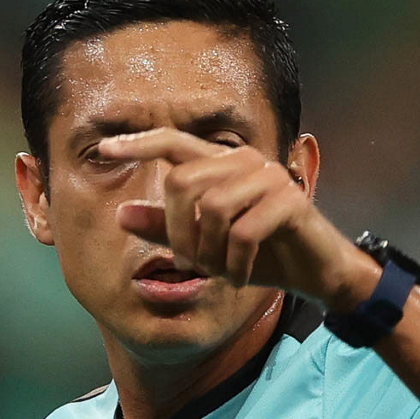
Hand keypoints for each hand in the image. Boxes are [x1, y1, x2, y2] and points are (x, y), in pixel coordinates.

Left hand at [98, 128, 375, 306]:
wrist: (316, 273)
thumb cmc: (261, 255)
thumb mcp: (205, 247)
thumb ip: (165, 230)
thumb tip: (120, 214)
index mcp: (222, 164)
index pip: (173, 142)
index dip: (138, 144)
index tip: (104, 149)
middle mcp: (244, 161)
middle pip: (182, 182)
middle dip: (177, 231)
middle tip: (189, 265)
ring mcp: (268, 177)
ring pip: (211, 209)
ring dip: (209, 252)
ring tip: (220, 270)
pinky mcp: (289, 201)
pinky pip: (243, 233)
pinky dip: (235, 264)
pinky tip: (239, 276)